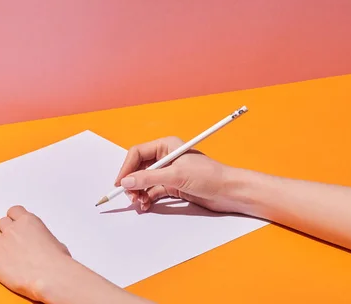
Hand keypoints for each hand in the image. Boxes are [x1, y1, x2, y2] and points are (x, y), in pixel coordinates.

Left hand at [0, 205, 72, 301]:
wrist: (51, 276)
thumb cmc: (57, 261)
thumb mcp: (56, 242)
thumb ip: (44, 238)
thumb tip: (45, 245)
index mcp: (28, 221)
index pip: (14, 211)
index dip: (13, 217)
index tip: (14, 221)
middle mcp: (13, 229)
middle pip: (1, 222)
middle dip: (4, 228)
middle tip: (8, 236)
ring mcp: (1, 245)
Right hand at [115, 136, 249, 212]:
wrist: (229, 191)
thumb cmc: (209, 176)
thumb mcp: (176, 176)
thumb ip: (149, 179)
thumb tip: (127, 182)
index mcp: (166, 146)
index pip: (138, 153)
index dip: (126, 168)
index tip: (120, 183)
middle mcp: (166, 157)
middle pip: (139, 168)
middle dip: (132, 182)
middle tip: (131, 196)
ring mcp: (169, 172)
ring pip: (144, 181)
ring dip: (139, 192)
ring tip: (140, 203)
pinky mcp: (173, 185)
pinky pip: (153, 191)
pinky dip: (147, 198)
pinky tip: (146, 205)